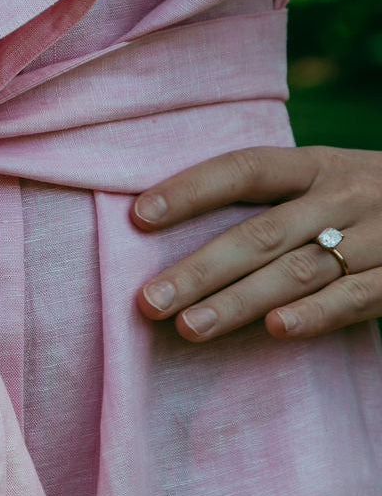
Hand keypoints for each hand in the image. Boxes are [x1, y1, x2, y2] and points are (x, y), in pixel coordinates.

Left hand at [131, 145, 381, 341]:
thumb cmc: (363, 201)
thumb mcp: (324, 180)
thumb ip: (268, 200)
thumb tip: (165, 219)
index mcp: (315, 165)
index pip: (243, 169)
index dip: (190, 189)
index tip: (138, 215)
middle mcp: (344, 195)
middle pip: (260, 233)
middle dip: (199, 270)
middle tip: (148, 300)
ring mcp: (378, 236)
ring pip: (298, 270)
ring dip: (239, 302)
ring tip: (188, 327)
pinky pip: (355, 298)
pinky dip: (315, 315)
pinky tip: (275, 330)